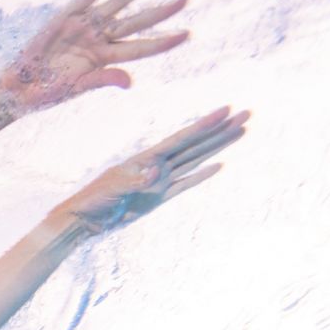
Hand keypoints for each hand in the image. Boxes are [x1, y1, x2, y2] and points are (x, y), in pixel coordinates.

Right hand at [0, 0, 189, 117]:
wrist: (17, 88)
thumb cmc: (45, 93)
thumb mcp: (76, 88)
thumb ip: (103, 79)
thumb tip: (129, 82)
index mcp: (104, 59)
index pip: (139, 49)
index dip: (161, 42)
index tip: (186, 35)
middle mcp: (98, 39)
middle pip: (135, 22)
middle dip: (158, 11)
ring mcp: (83, 27)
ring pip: (116, 6)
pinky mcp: (65, 18)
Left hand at [57, 106, 248, 233]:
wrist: (84, 219)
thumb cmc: (93, 200)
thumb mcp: (112, 189)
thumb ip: (135, 182)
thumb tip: (156, 173)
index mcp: (145, 158)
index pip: (181, 138)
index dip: (203, 125)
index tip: (225, 110)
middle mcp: (157, 165)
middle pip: (195, 144)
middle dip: (219, 130)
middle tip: (245, 115)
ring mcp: (160, 180)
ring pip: (195, 160)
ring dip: (216, 147)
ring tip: (239, 132)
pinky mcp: (159, 197)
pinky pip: (185, 184)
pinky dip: (201, 176)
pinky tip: (218, 166)